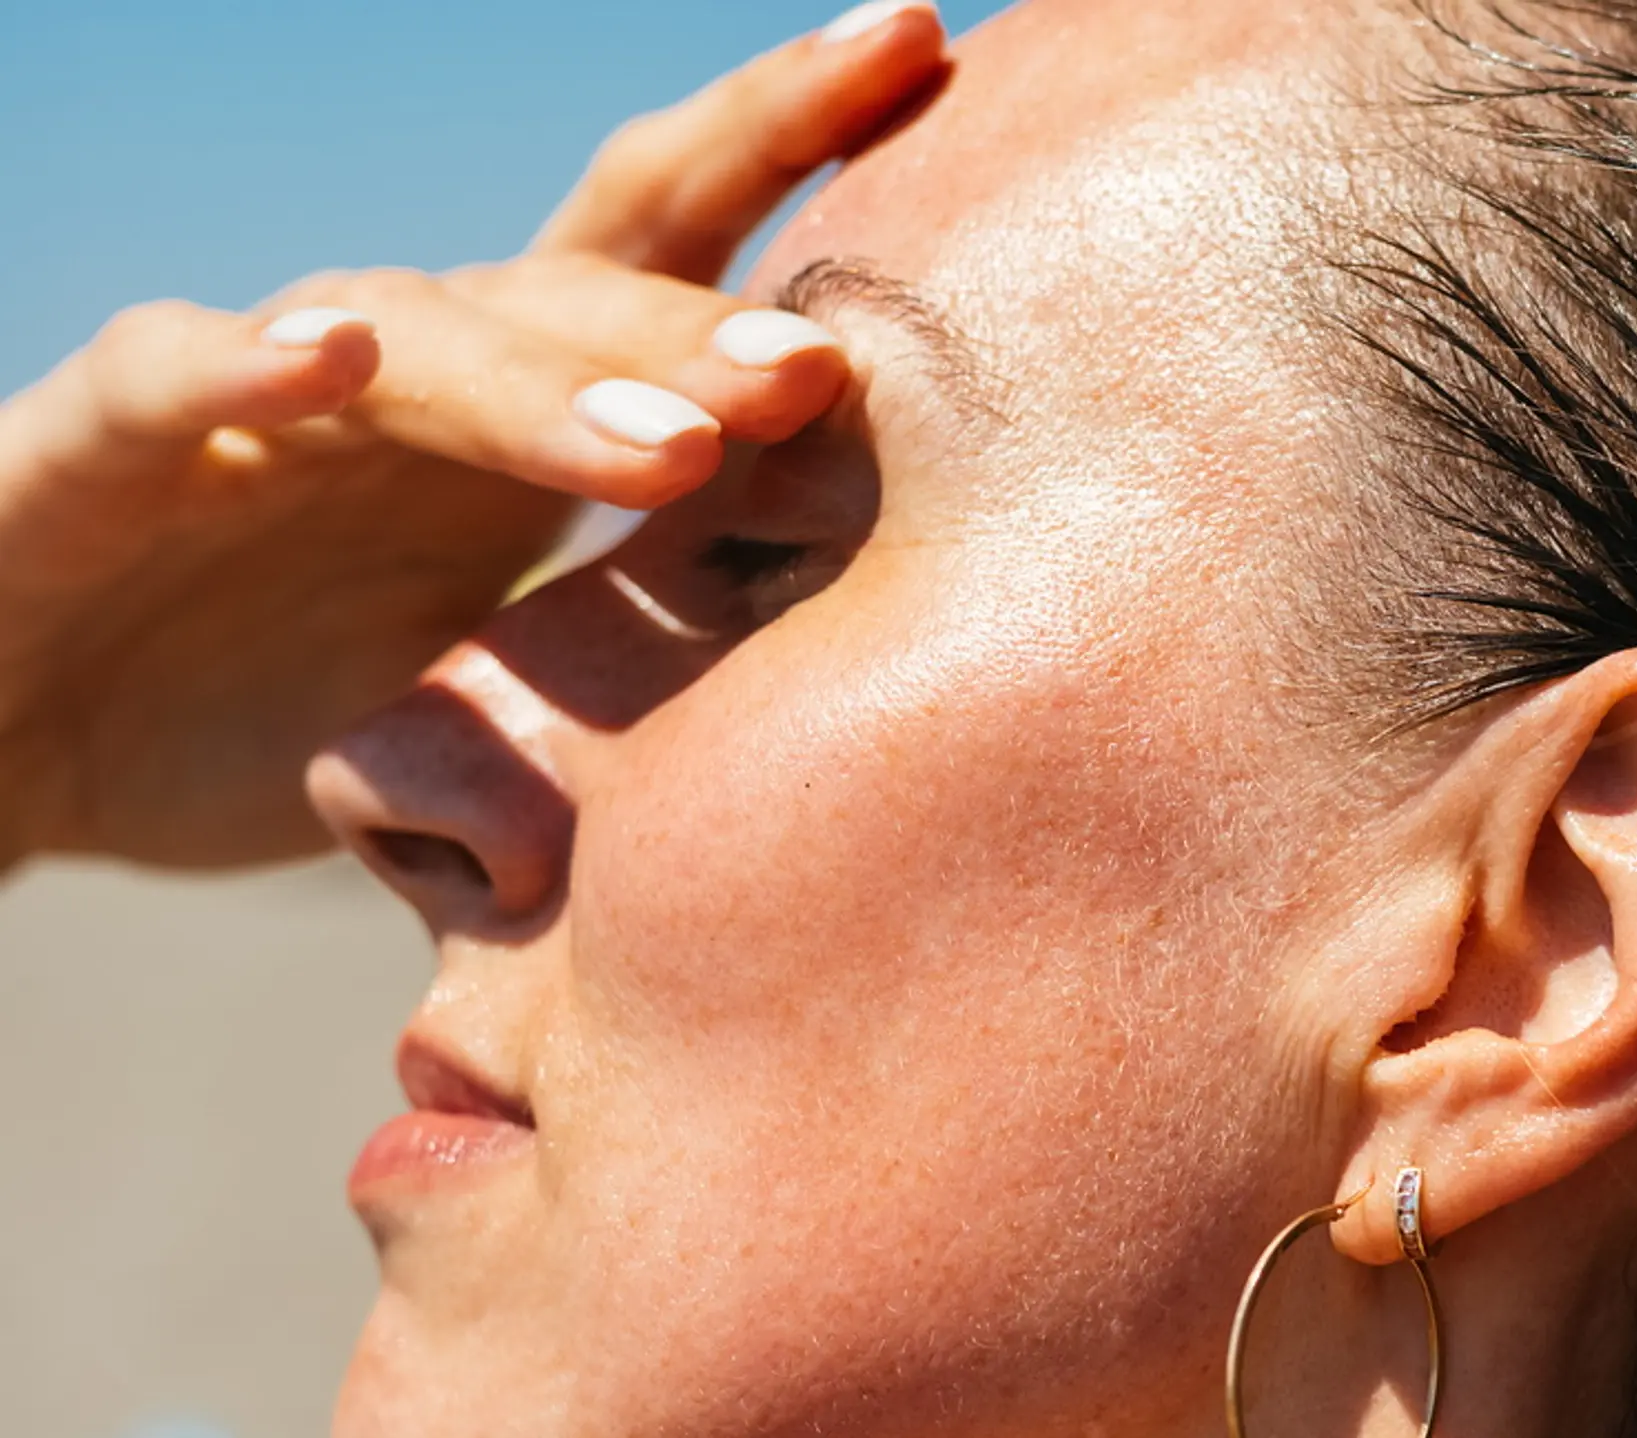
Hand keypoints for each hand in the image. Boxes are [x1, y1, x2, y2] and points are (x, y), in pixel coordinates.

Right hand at [0, 7, 946, 869]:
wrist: (40, 739)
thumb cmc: (288, 697)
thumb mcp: (504, 699)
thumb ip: (642, 665)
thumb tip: (863, 698)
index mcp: (520, 413)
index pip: (668, 249)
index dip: (792, 145)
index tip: (932, 59)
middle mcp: (409, 370)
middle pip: (570, 278)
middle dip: (702, 315)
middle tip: (827, 371)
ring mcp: (256, 391)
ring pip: (412, 332)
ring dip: (541, 382)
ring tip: (672, 448)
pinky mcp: (103, 438)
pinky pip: (168, 372)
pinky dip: (242, 360)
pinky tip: (327, 359)